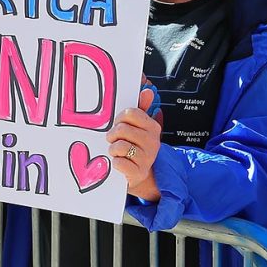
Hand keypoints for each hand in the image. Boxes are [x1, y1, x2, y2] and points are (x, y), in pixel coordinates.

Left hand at [107, 86, 162, 200]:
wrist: (140, 175)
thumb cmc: (135, 146)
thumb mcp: (139, 127)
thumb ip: (142, 108)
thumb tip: (147, 91)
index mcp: (152, 126)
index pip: (130, 113)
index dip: (120, 118)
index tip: (119, 124)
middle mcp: (153, 141)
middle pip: (122, 129)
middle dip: (113, 134)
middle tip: (114, 139)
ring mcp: (147, 157)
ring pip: (119, 146)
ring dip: (113, 149)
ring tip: (117, 152)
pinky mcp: (139, 172)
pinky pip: (119, 163)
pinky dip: (116, 163)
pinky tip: (120, 163)